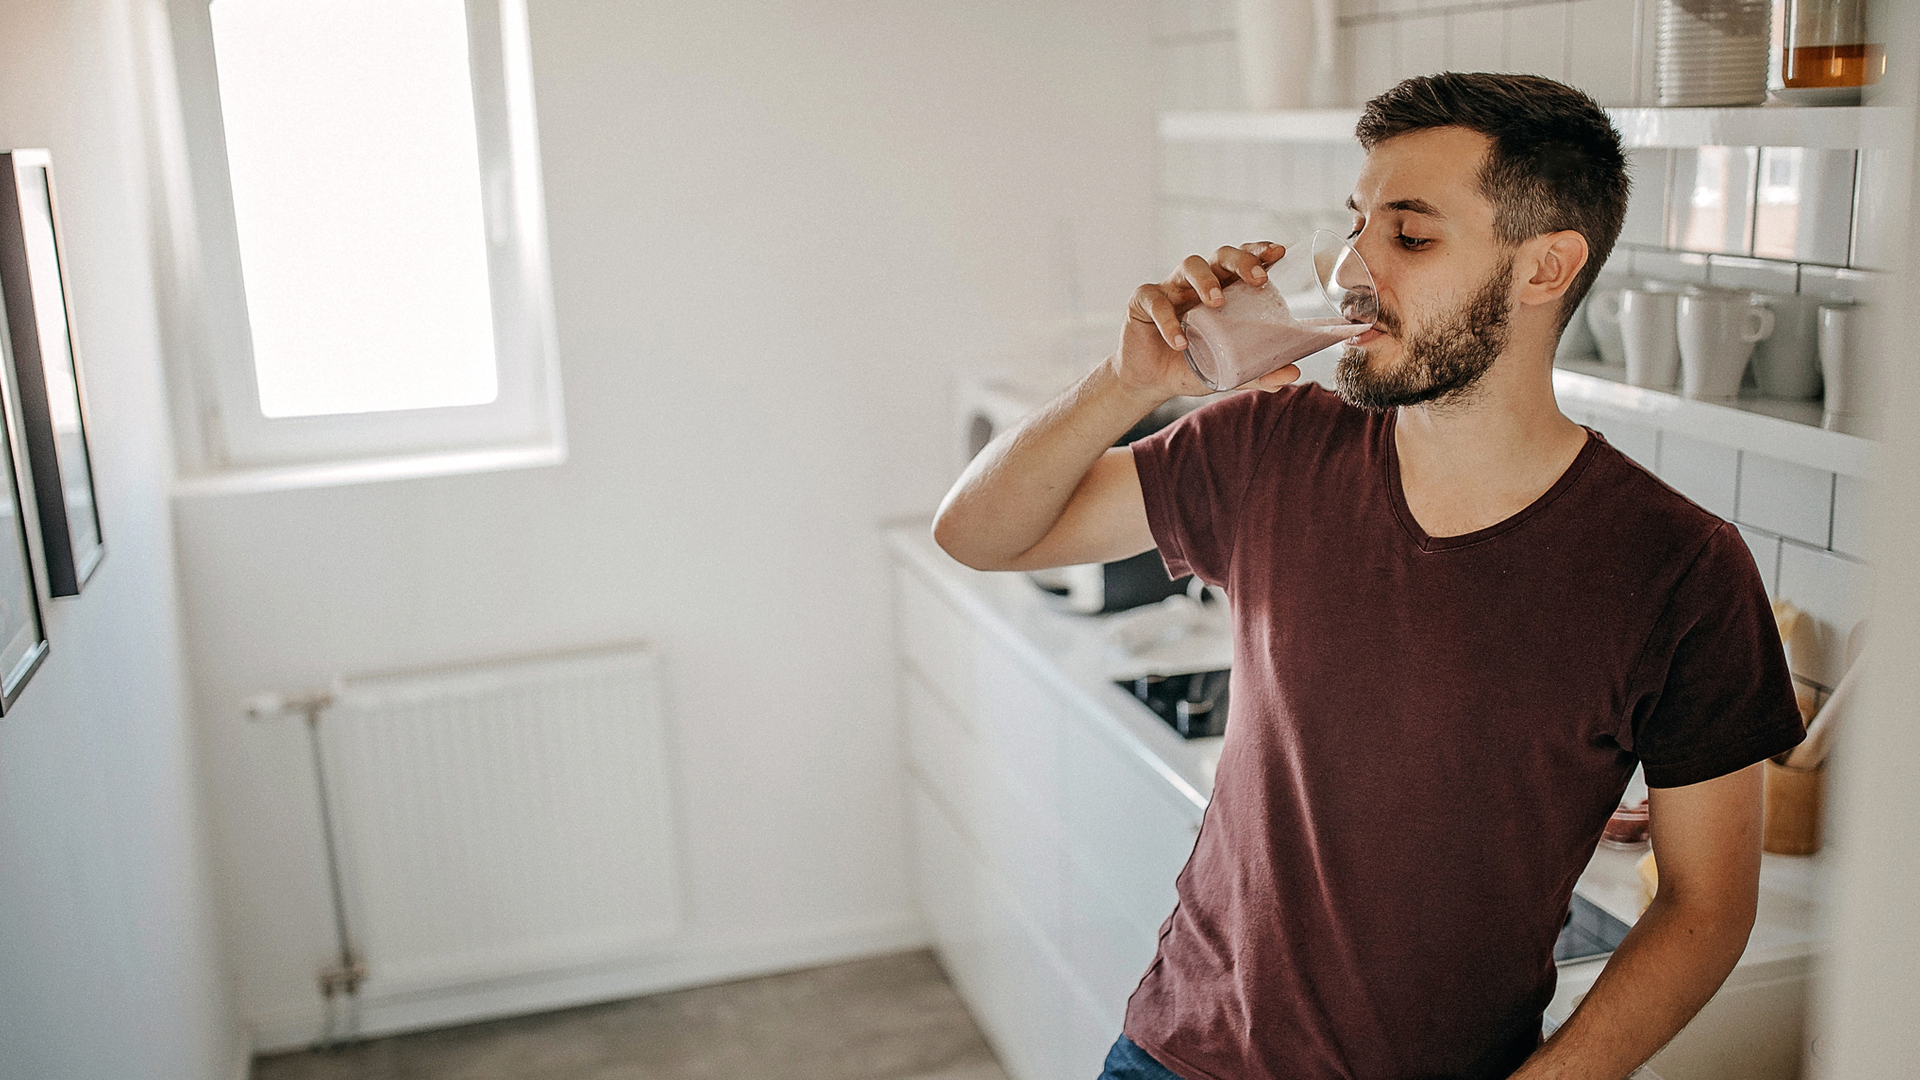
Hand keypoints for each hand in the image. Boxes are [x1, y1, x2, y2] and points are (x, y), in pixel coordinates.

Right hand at [1112, 242, 1301, 398]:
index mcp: (1222, 290)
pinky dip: (1167, 320)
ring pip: (1188, 266)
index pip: (1242, 260)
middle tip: (1257, 279)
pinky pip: (1155, 301)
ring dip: (1205, 280)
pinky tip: (1180, 342)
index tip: (1278, 253)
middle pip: (1220, 255)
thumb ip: (1257, 373)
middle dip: (1240, 260)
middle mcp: (1197, 283)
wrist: (1151, 382)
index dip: (1259, 251)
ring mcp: (1170, 289)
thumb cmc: (1192, 365)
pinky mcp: (1142, 302)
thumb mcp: (1228, 371)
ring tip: (1217, 303)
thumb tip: (1292, 375)